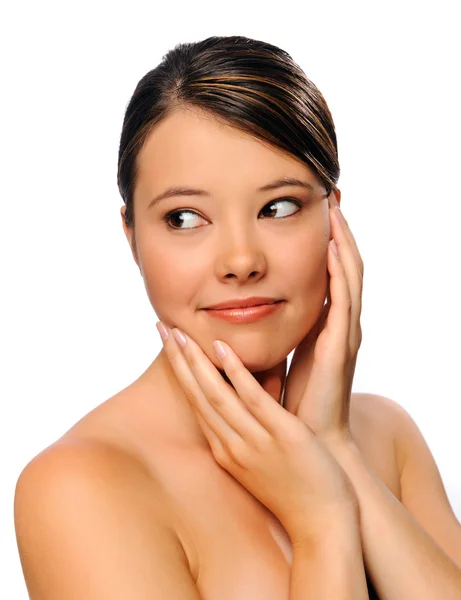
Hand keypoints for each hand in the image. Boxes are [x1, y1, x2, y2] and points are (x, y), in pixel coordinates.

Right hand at [157, 323, 357, 543]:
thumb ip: (246, 430)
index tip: (169, 345)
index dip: (180, 372)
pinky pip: (253, 399)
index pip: (196, 403)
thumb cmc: (294, 489)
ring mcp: (254, 441)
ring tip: (179, 332)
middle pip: (197, 395)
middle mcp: (232, 445)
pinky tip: (221, 348)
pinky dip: (235, 372)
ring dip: (195, 361)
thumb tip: (243, 399)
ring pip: (216, 394)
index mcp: (226, 450)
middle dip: (178, 359)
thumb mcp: (258, 461)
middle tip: (160, 327)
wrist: (323, 524)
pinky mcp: (282, 435)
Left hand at [283, 192, 363, 449]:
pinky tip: (332, 248)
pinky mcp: (339, 348)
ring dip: (344, 242)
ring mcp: (342, 335)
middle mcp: (338, 325)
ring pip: (350, 277)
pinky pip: (344, 303)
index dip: (326, 243)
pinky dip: (340, 274)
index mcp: (324, 327)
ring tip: (336, 208)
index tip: (316, 211)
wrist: (311, 443)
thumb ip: (274, 334)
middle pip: (344, 267)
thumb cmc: (295, 404)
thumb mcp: (282, 361)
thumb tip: (244, 315)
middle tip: (333, 195)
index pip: (329, 274)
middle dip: (340, 231)